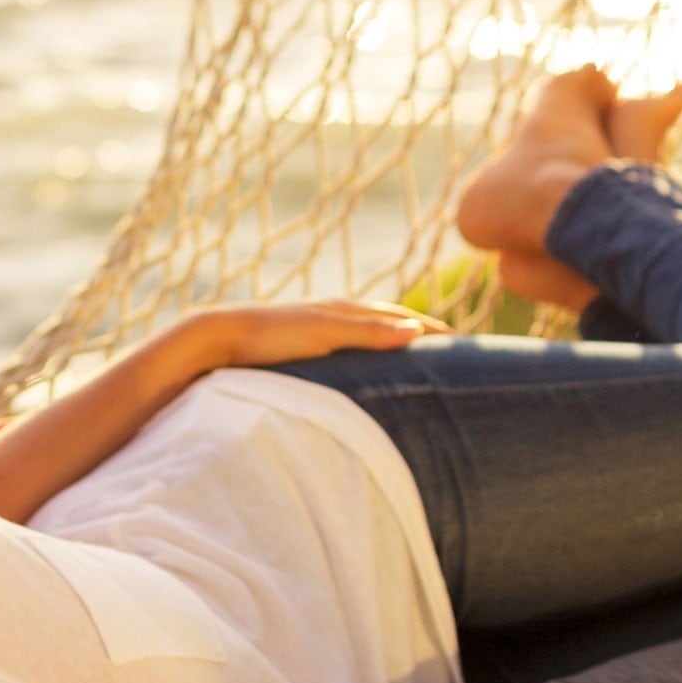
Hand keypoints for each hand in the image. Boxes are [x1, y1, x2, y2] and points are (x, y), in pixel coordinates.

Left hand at [180, 298, 442, 372]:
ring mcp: (318, 329)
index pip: (403, 320)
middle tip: (455, 356)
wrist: (215, 338)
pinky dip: (370, 354)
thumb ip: (367, 333)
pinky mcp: (301, 346)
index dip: (434, 334)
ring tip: (420, 363)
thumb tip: (418, 334)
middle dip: (423, 336)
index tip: (466, 349)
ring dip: (397, 345)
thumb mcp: (322, 334)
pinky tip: (367, 371)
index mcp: (345, 311)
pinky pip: (349, 348)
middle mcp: (335, 316)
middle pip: (390, 324)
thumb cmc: (267, 336)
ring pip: (370, 335)